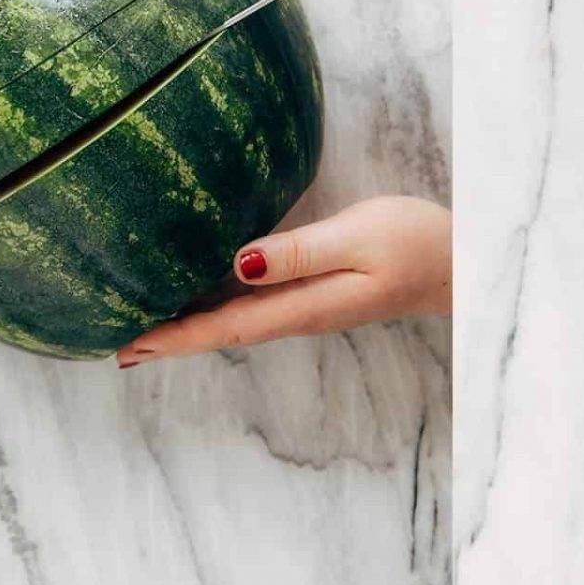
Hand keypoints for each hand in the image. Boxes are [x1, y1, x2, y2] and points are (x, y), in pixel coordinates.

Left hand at [117, 196, 449, 363]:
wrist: (462, 262)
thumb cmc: (416, 243)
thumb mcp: (359, 237)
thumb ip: (300, 252)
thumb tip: (238, 264)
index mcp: (304, 306)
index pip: (228, 327)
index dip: (177, 337)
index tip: (131, 346)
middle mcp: (301, 314)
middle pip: (226, 331)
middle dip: (174, 339)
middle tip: (121, 347)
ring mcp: (312, 306)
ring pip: (240, 322)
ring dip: (195, 327)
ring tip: (152, 330)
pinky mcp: (322, 291)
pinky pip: (259, 308)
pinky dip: (224, 309)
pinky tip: (215, 299)